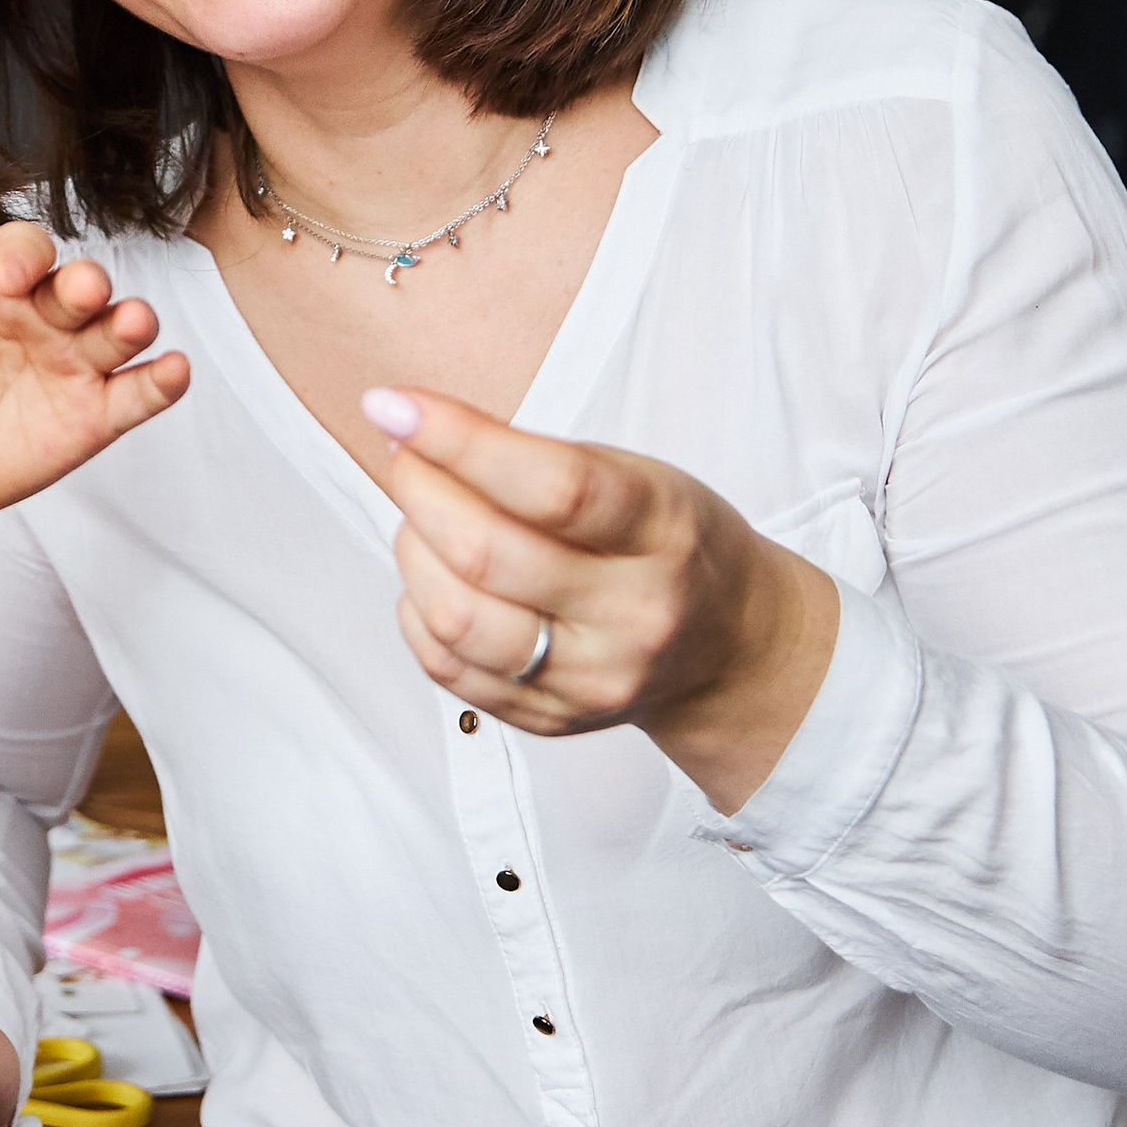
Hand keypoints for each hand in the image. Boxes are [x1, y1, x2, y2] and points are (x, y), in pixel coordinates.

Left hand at [0, 221, 188, 543]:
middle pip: (82, 284)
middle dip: (86, 283)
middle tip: (80, 292)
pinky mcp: (96, 414)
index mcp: (1, 283)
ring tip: (132, 324)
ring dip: (133, 322)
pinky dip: (162, 381)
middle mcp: (47, 314)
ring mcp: (76, 362)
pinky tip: (173, 371)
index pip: (27, 249)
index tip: (7, 279)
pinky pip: (138, 393)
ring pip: (120, 331)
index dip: (25, 257)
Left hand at [365, 386, 839, 814]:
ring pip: (456, 618)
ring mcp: (592, 679)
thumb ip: (537, 460)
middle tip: (406, 456)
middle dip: (420, 491)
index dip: (459, 441)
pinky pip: (447, 668)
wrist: (731, 646)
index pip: (553, 487)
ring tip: (422, 520)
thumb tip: (417, 431)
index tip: (394, 406)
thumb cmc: (670, 543)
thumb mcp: (639, 476)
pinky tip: (435, 577)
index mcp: (663, 531)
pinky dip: (418, 610)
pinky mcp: (552, 720)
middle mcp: (633, 614)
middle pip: (488, 556)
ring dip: (413, 551)